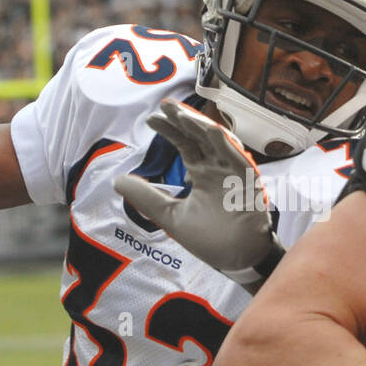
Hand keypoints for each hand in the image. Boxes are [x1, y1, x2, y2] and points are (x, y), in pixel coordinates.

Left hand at [114, 100, 283, 283]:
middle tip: (164, 105)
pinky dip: (226, 144)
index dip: (170, 130)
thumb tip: (116, 181)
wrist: (236, 260)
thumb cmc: (210, 239)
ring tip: (182, 115)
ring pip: (218, 141)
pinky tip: (211, 131)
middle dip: (183, 119)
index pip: (184, 144)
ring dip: (201, 126)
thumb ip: (147, 197)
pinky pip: (239, 158)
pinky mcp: (249, 182)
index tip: (151, 120)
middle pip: (199, 136)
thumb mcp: (170, 216)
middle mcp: (217, 167)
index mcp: (202, 172)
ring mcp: (234, 172)